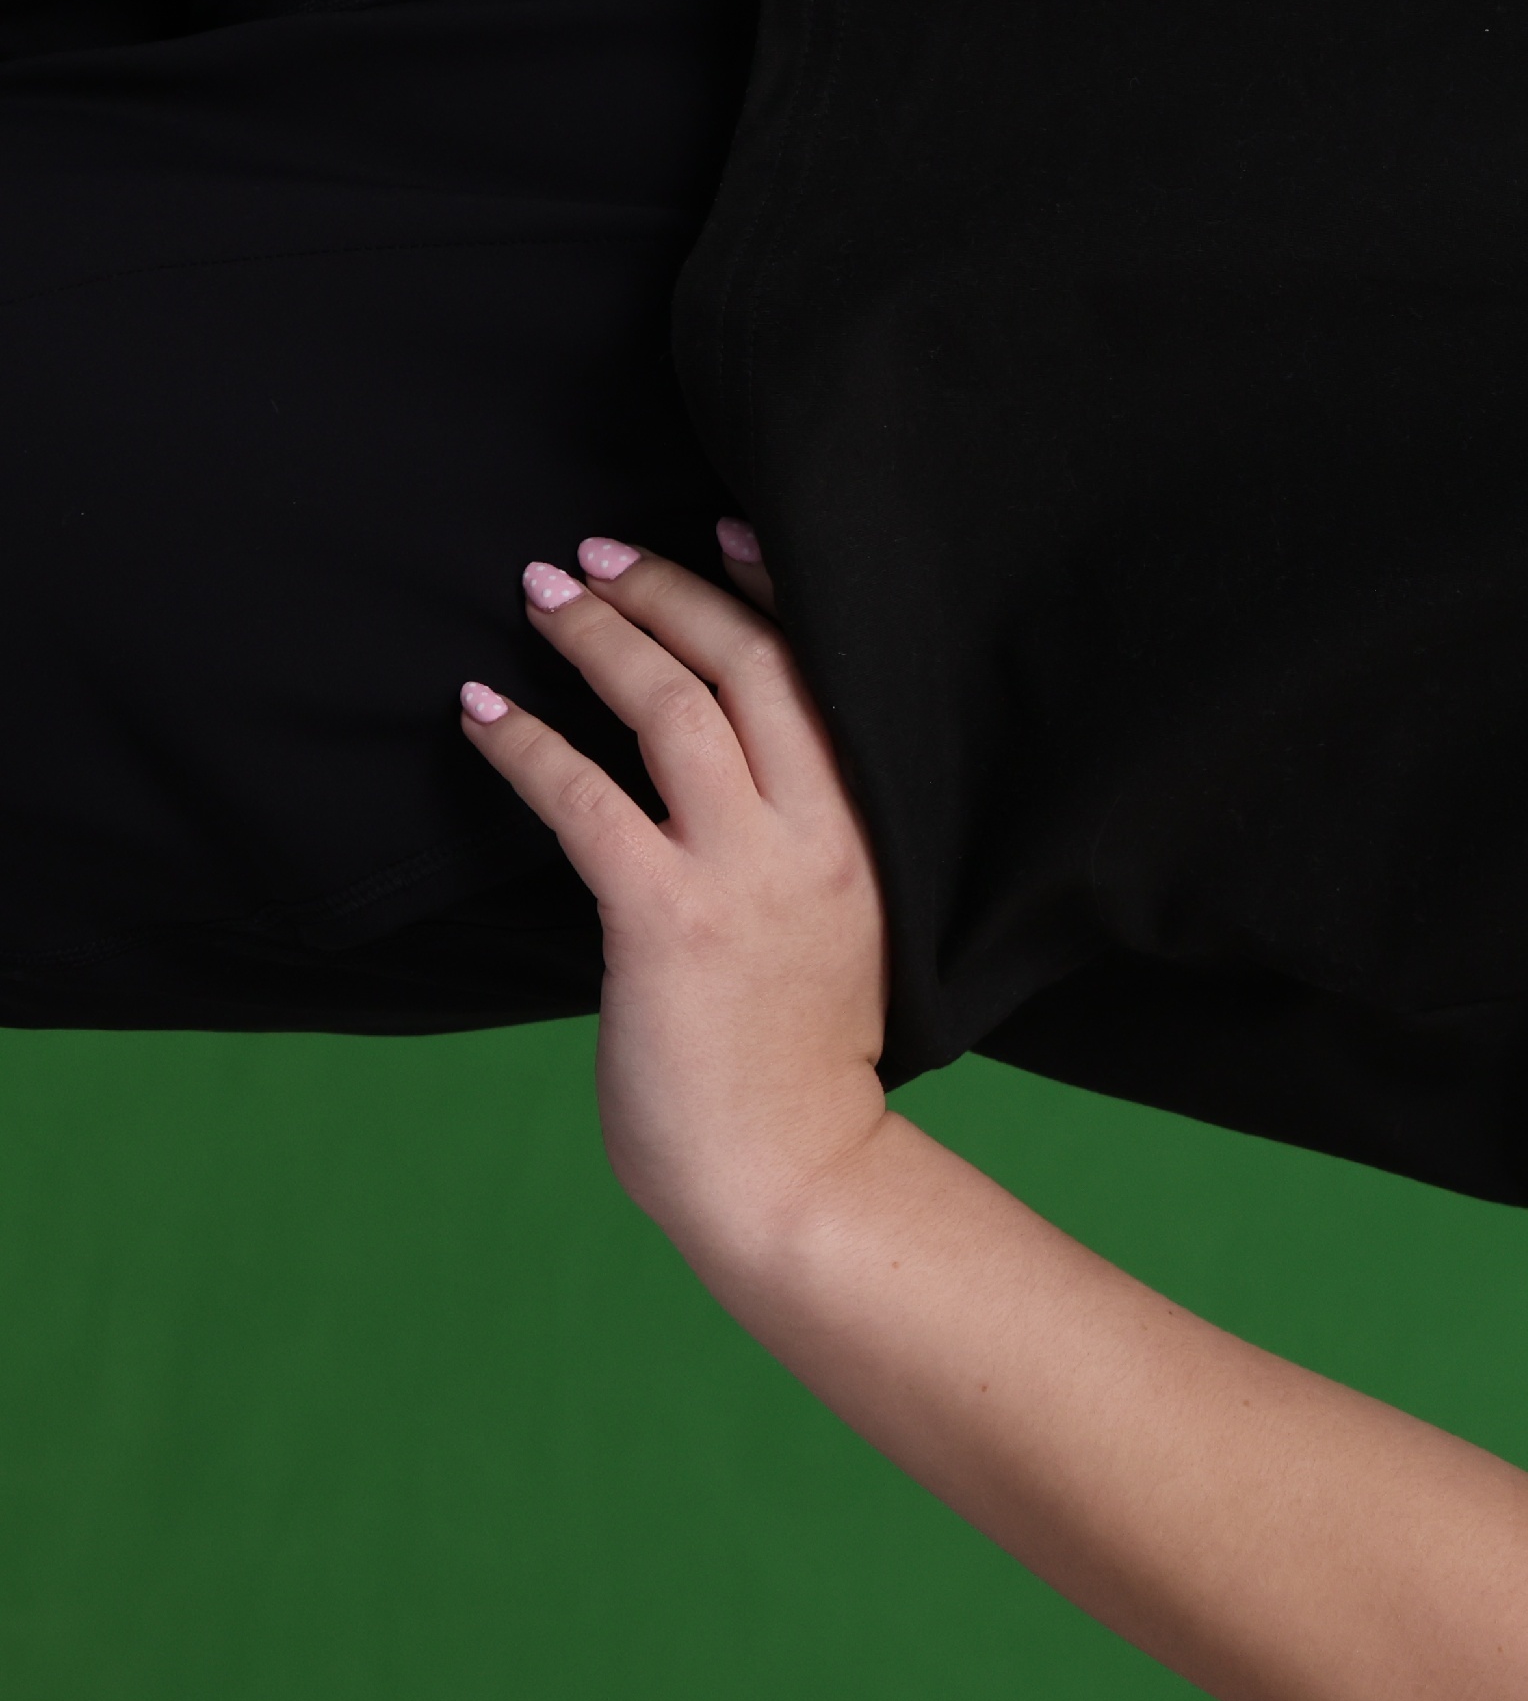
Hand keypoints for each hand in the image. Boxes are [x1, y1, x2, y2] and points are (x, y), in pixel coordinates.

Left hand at [458, 527, 893, 1255]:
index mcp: (873, 826)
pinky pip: (585, 799)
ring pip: (673, 709)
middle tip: (598, 550)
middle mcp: (820, 831)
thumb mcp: (840, 922)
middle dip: (668, 590)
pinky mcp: (665, 919)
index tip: (719, 528)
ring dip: (600, 638)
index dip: (768, 588)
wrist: (790, 1172)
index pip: (825, 672)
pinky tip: (482, 710)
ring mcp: (745, 873)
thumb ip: (800, 843)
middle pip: (751, 664)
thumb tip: (729, 777)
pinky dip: (526, 743)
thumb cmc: (803, 1064)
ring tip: (542, 594)